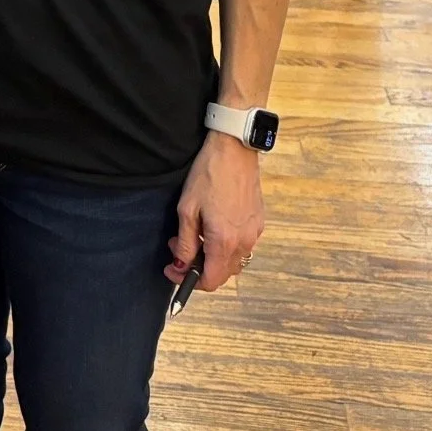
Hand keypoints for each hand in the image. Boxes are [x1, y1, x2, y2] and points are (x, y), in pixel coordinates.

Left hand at [164, 130, 263, 292]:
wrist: (234, 149)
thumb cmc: (208, 175)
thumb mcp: (187, 209)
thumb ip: (184, 242)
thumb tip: (180, 265)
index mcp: (224, 242)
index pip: (210, 281)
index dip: (188, 281)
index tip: (173, 270)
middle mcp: (244, 242)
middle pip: (222, 273)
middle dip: (197, 266)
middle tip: (177, 247)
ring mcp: (254, 233)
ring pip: (233, 260)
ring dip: (212, 256)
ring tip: (193, 233)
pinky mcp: (258, 222)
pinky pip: (242, 245)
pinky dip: (226, 245)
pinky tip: (212, 226)